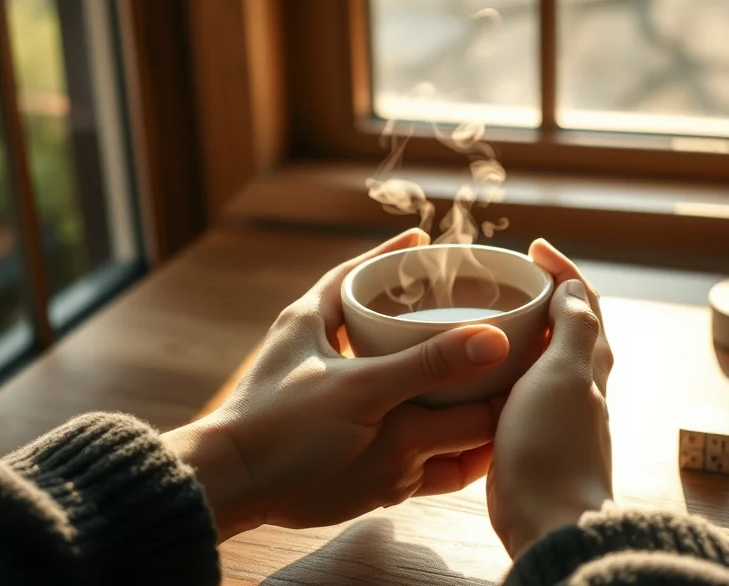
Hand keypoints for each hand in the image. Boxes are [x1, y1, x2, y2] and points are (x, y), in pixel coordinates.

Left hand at [164, 229, 509, 539]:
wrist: (235, 491)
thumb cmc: (279, 427)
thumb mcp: (358, 389)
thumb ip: (425, 364)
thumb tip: (493, 341)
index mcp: (312, 322)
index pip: (354, 274)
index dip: (390, 255)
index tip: (423, 239)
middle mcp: (324, 356)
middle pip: (380, 322)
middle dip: (422, 314)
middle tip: (465, 302)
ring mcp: (333, 399)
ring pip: (388, 372)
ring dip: (428, 370)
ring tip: (474, 359)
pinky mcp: (340, 440)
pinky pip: (388, 418)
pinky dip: (422, 417)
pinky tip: (454, 419)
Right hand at [486, 239, 614, 557]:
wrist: (546, 518)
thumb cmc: (555, 446)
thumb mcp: (565, 374)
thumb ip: (574, 329)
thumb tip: (574, 289)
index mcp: (590, 362)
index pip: (584, 301)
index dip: (563, 269)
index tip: (534, 249)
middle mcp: (579, 384)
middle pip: (567, 326)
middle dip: (543, 296)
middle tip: (507, 279)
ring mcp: (554, 412)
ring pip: (540, 358)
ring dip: (519, 332)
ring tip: (485, 317)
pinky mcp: (529, 436)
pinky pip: (516, 390)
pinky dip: (501, 369)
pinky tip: (475, 372)